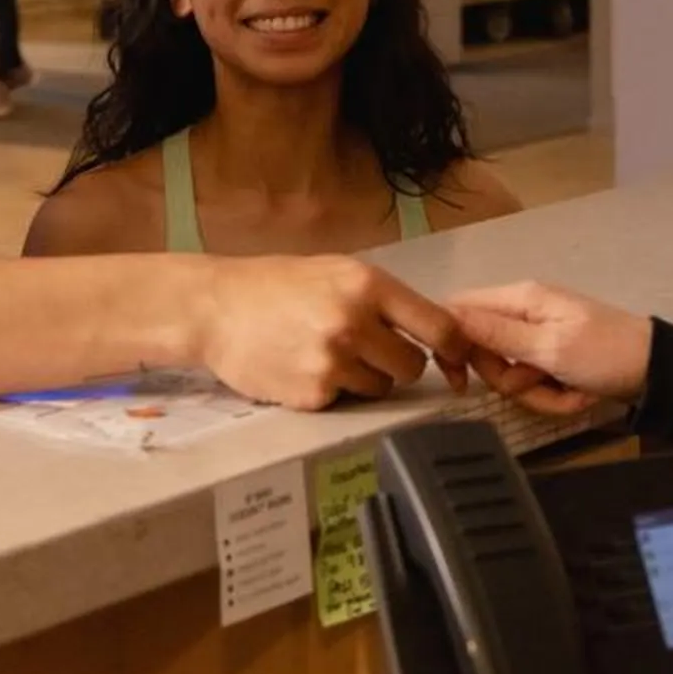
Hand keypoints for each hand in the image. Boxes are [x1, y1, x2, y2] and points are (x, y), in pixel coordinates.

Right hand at [197, 257, 471, 408]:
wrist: (215, 309)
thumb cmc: (278, 286)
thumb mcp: (337, 272)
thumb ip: (384, 299)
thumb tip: (438, 331)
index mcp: (367, 285)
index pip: (438, 327)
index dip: (454, 349)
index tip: (457, 361)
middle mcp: (354, 322)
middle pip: (413, 366)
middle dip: (398, 363)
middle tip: (367, 350)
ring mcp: (332, 362)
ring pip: (382, 387)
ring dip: (365, 378)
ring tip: (328, 355)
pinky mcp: (312, 394)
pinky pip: (346, 402)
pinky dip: (333, 392)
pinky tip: (305, 368)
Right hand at [449, 282, 651, 410]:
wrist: (655, 372)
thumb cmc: (605, 353)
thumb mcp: (549, 347)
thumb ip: (497, 335)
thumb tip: (447, 316)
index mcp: (520, 299)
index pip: (459, 309)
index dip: (449, 344)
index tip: (459, 379)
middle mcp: (523, 315)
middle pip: (482, 353)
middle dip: (509, 380)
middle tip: (538, 382)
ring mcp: (537, 340)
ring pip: (508, 375)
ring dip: (537, 393)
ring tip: (570, 392)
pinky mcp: (550, 361)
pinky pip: (532, 385)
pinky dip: (553, 396)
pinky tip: (577, 396)